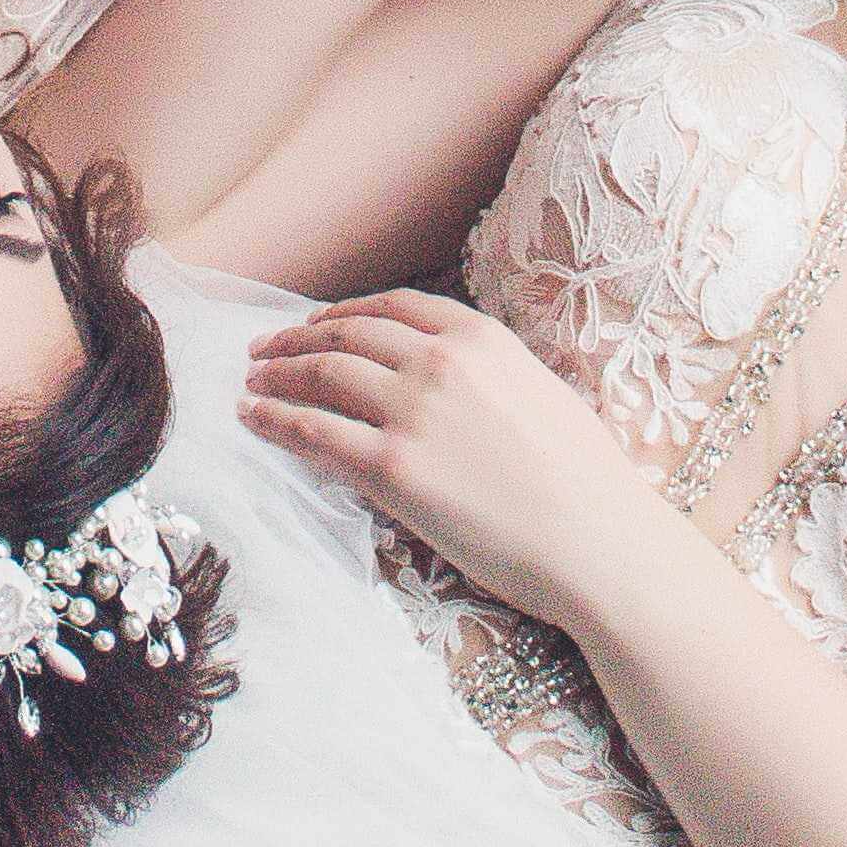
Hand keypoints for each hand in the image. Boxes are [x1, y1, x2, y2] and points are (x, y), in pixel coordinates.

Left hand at [241, 290, 668, 629]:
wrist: (595, 540)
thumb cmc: (585, 481)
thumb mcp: (542, 395)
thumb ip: (491, 378)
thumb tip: (459, 385)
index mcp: (481, 338)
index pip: (393, 307)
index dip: (344, 313)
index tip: (316, 324)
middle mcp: (440, 362)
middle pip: (347, 335)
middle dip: (296, 340)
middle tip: (264, 351)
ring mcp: (412, 412)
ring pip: (322, 375)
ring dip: (276, 375)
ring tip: (250, 382)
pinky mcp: (392, 469)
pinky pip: (316, 434)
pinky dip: (276, 421)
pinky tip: (255, 419)